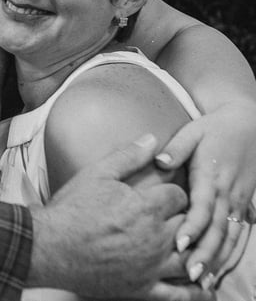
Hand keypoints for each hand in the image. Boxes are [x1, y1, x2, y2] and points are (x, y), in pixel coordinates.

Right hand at [28, 134, 213, 299]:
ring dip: (195, 252)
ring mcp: (151, 267)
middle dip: (186, 220)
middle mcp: (156, 238)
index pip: (179, 197)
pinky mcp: (143, 289)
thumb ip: (127, 156)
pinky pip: (179, 295)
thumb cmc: (71, 210)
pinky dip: (194, 292)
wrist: (50, 246)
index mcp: (146, 208)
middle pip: (189, 226)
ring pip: (190, 260)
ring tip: (191, 246)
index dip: (174, 194)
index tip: (168, 196)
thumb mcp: (96, 174)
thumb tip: (152, 139)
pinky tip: (199, 286)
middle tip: (178, 218)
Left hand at [155, 101, 255, 286]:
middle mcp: (227, 192)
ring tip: (202, 281)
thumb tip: (159, 160)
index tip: (179, 244)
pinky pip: (239, 233)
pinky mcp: (245, 204)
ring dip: (218, 259)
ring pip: (231, 236)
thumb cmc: (214, 128)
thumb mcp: (193, 131)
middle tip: (189, 274)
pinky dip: (231, 253)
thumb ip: (176, 148)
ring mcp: (239, 200)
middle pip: (217, 229)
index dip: (192, 226)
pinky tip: (219, 270)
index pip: (203, 206)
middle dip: (204, 253)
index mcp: (211, 175)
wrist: (248, 124)